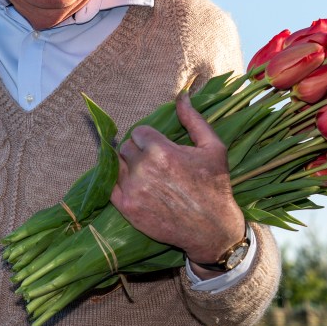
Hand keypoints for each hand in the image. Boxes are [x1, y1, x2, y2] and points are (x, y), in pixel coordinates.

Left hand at [110, 90, 245, 273]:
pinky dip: (119, 184)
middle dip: (138, 152)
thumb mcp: (213, 148)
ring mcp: (133, 189)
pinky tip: (133, 186)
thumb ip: (194, 120)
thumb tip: (181, 97)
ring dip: (127, 167)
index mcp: (162, 150)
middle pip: (126, 148)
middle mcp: (143, 168)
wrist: (212, 229)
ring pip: (116, 166)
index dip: (149, 139)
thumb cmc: (215, 186)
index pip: (139, 132)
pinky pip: (110, 186)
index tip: (159, 148)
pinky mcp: (127, 208)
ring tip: (144, 175)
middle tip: (153, 163)